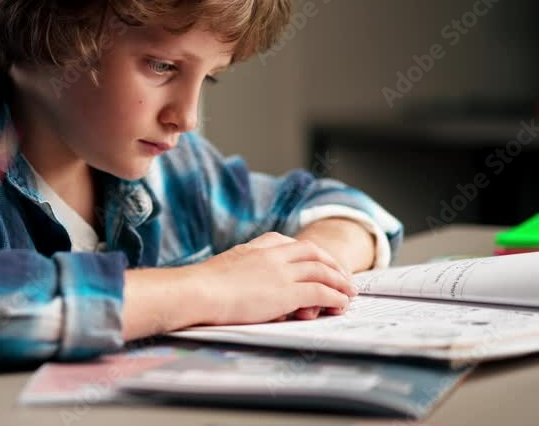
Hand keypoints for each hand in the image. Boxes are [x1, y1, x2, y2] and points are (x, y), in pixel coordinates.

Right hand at [178, 232, 357, 325]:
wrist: (196, 292)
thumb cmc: (200, 288)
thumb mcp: (224, 269)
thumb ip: (241, 272)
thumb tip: (246, 286)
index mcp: (255, 247)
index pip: (289, 243)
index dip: (307, 253)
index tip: (315, 261)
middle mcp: (272, 255)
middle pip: (312, 252)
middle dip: (331, 263)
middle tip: (342, 275)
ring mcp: (281, 272)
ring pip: (322, 270)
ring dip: (339, 280)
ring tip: (349, 291)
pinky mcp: (287, 292)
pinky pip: (321, 292)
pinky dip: (335, 296)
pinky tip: (341, 303)